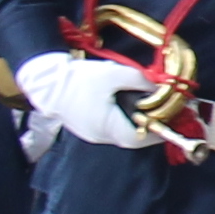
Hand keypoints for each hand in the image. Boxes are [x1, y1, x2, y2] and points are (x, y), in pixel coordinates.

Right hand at [15, 49, 154, 150]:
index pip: (137, 139)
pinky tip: (120, 105)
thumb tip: (159, 88)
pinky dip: (118, 119)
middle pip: (129, 137)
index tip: (168, 122)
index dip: (156, 133)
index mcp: (106, 126)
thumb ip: (140, 80)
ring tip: (140, 106)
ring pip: (117, 132)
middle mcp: (98, 135)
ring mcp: (89, 134)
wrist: (46, 80)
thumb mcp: (114, 73)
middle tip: (157, 112)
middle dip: (145, 125)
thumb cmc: (79, 78)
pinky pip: (107, 128)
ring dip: (131, 122)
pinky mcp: (84, 128)